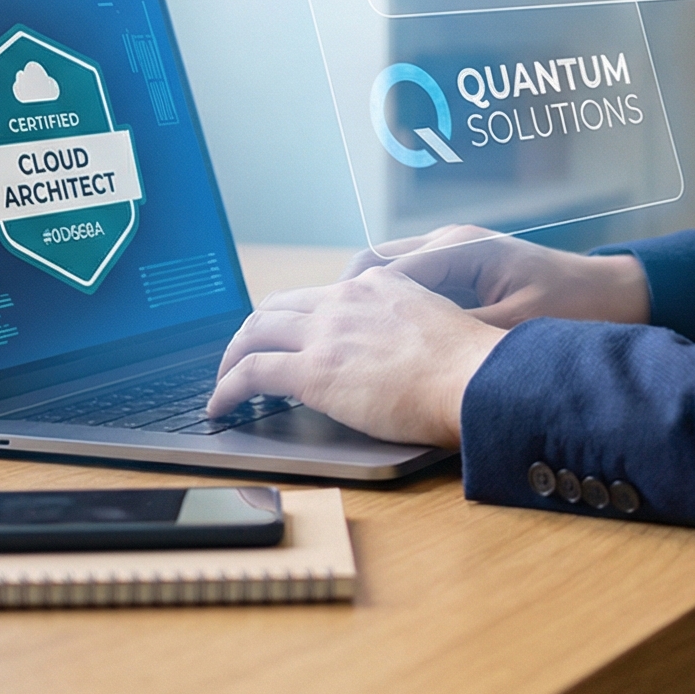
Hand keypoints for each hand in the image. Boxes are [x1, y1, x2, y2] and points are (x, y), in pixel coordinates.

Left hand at [205, 269, 502, 447]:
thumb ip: (406, 326)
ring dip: (232, 357)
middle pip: (277, 306)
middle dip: (253, 332)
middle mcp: (345, 299)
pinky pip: (250, 373)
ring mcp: (326, 332)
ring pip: (254, 333)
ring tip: (224, 383)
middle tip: (243, 357)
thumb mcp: (435, 324)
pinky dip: (226, 389)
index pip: (319, 295)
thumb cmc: (469, 367)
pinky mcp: (312, 370)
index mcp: (376, 286)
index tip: (287, 336)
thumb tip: (397, 352)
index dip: (293, 317)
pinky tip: (220, 407)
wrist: (474, 378)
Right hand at [342, 225, 650, 328]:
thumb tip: (410, 352)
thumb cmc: (573, 310)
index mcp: (459, 249)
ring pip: (387, 273)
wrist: (619, 295)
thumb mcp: (515, 330)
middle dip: (339, 301)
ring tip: (337, 344)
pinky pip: (410, 283)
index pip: (378, 270)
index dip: (342, 304)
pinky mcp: (466, 270)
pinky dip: (388, 307)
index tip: (314, 335)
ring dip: (361, 304)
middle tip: (312, 340)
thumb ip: (461, 335)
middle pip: (371, 265)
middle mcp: (450, 242)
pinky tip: (380, 341)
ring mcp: (457, 253)